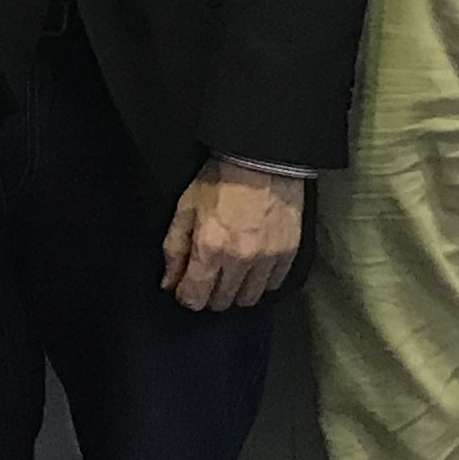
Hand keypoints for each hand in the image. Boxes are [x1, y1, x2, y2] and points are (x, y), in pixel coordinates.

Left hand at [164, 161, 305, 311]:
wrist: (263, 158)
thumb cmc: (221, 178)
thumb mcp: (186, 208)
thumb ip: (174, 249)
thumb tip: (169, 283)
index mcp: (210, 249)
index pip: (195, 297)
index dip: (187, 295)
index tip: (187, 286)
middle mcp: (239, 261)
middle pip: (222, 301)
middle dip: (211, 293)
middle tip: (210, 276)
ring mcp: (267, 259)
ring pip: (249, 298)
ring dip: (237, 290)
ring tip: (233, 273)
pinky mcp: (289, 253)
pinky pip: (274, 284)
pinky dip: (262, 281)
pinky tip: (255, 266)